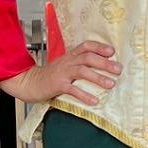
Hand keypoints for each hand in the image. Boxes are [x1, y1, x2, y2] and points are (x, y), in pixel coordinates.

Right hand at [0, 40, 120, 104]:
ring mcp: (62, 73)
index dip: (99, 47)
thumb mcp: (65, 65)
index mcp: (70, 56)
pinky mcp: (57, 85)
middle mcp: (68, 62)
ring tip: (110, 84)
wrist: (30, 82)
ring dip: (98, 77)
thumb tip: (102, 68)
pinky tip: (94, 101)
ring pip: (82, 71)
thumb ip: (80, 64)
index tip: (112, 52)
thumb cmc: (50, 76)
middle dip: (104, 63)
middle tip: (118, 69)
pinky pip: (73, 90)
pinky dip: (84, 95)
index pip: (86, 46)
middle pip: (88, 58)